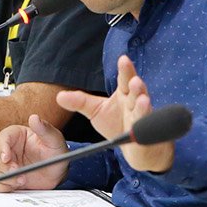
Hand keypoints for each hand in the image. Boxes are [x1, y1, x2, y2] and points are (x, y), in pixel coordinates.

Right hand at [0, 114, 68, 189]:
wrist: (58, 173)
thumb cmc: (56, 153)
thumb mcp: (54, 140)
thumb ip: (44, 129)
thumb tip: (34, 118)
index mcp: (16, 135)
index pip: (2, 138)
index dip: (2, 148)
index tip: (7, 157)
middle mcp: (8, 149)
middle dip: (4, 166)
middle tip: (17, 171)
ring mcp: (5, 165)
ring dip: (5, 178)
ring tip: (22, 180)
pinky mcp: (5, 179)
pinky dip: (2, 187)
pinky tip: (15, 186)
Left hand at [56, 55, 173, 172]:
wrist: (133, 148)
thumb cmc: (117, 124)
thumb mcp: (96, 111)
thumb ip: (80, 102)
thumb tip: (59, 96)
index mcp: (124, 94)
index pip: (125, 79)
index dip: (125, 70)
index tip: (123, 59)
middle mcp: (135, 103)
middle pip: (137, 92)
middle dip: (137, 85)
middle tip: (135, 80)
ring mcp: (142, 118)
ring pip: (144, 109)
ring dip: (144, 105)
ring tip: (143, 99)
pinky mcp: (146, 134)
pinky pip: (147, 129)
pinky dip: (146, 126)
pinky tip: (143, 123)